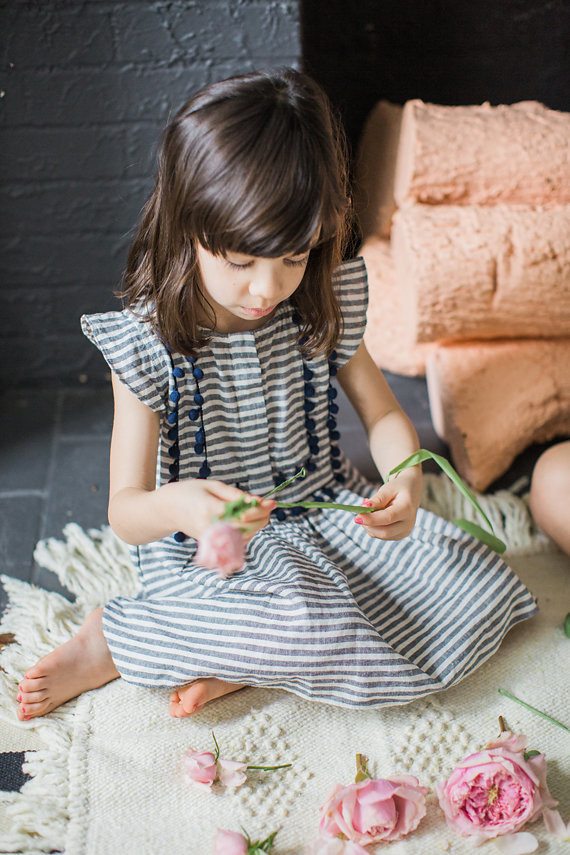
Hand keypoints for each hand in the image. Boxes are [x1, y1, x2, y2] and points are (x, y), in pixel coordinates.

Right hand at [159, 479, 274, 541]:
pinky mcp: (212, 544)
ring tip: (258, 511)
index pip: (242, 514)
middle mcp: (210, 527)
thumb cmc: (190, 492)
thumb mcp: (211, 486)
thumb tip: (258, 501)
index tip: (271, 501)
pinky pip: (236, 542)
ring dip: (256, 525)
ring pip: (243, 538)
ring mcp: (211, 538)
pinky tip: (247, 522)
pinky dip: (247, 533)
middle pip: (246, 528)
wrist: (166, 510)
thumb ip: (234, 495)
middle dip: (262, 518)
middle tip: (269, 506)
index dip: (260, 509)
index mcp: (209, 508)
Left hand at [356, 467, 421, 540]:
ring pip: (380, 535)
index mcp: (407, 509)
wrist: (411, 492)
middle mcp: (408, 523)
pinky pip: (381, 535)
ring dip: (369, 526)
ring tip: (368, 510)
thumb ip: (378, 499)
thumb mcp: (389, 488)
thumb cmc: (398, 488)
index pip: (388, 518)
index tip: (356, 517)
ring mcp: (404, 531)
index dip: (371, 519)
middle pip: (384, 532)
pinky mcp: (399, 535)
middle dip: (368, 525)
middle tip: (358, 514)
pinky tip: (374, 516)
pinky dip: (373, 527)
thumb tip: (365, 507)